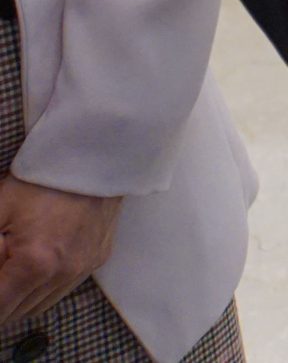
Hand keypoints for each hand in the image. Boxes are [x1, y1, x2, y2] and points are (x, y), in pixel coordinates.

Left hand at [0, 177, 121, 324]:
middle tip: (0, 272)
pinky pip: (61, 290)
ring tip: (11, 271)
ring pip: (38, 307)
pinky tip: (36, 264)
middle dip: (0, 299)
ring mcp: (83, 269)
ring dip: (19, 298)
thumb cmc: (44, 179)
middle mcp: (62, 274)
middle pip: (15, 313)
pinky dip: (42, 287)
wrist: (96, 157)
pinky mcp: (96, 260)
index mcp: (35, 263)